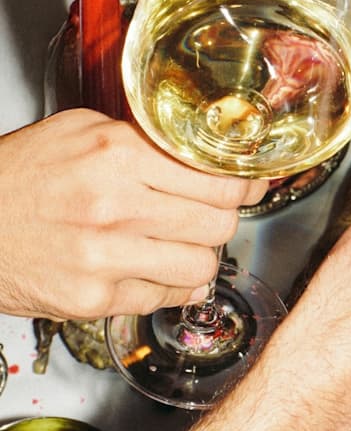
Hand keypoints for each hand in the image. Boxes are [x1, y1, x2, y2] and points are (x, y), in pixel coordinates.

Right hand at [0, 112, 265, 319]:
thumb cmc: (18, 176)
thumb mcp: (81, 132)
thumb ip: (145, 141)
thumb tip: (210, 154)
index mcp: (116, 155)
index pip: (219, 177)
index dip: (243, 184)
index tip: (248, 185)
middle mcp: (115, 205)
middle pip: (220, 222)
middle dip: (221, 220)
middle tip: (207, 215)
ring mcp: (105, 256)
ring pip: (202, 265)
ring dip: (198, 257)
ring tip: (177, 244)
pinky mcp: (93, 297)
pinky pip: (164, 297)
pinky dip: (168, 286)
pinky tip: (151, 269)